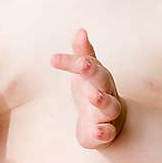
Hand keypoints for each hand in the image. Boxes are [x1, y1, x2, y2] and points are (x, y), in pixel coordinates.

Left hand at [50, 27, 126, 149]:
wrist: (107, 123)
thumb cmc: (94, 92)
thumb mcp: (86, 72)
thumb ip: (83, 53)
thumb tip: (80, 30)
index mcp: (99, 77)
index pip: (88, 64)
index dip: (72, 60)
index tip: (52, 59)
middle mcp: (106, 93)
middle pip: (103, 81)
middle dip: (93, 73)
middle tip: (83, 65)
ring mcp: (107, 114)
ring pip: (109, 107)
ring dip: (102, 101)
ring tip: (94, 96)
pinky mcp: (105, 133)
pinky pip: (106, 132)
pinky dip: (103, 132)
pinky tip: (97, 131)